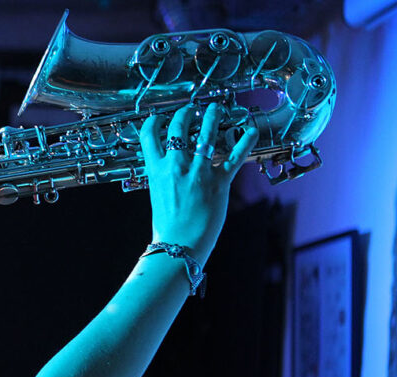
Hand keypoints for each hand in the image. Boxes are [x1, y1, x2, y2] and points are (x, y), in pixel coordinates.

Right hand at [139, 103, 257, 263]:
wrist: (179, 244)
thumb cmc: (167, 224)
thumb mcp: (157, 194)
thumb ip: (164, 176)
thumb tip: (169, 166)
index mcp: (156, 170)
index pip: (149, 136)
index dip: (154, 122)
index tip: (160, 117)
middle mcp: (176, 167)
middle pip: (179, 128)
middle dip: (186, 114)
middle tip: (191, 109)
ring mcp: (198, 173)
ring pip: (206, 134)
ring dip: (212, 117)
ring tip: (215, 109)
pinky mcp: (219, 181)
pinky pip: (235, 156)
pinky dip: (245, 141)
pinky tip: (251, 130)